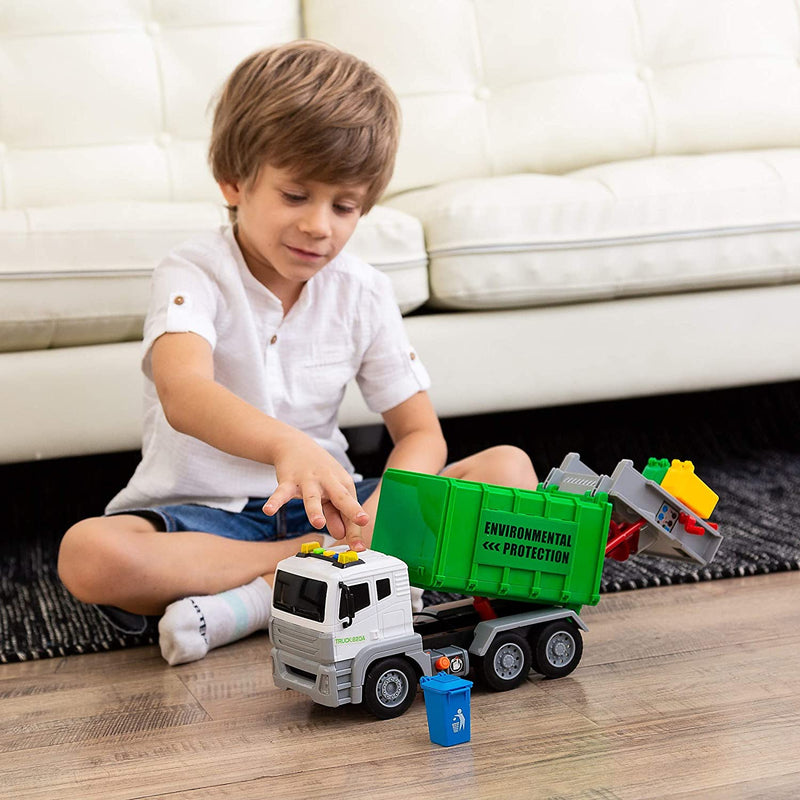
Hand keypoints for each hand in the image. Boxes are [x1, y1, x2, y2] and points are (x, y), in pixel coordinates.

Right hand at [262, 433, 368, 550]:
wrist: (295, 446)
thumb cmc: (318, 471)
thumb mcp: (331, 491)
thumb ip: (336, 514)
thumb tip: (342, 535)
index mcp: (342, 485)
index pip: (351, 509)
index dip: (355, 529)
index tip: (359, 547)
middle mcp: (327, 482)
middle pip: (341, 497)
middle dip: (351, 510)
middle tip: (361, 521)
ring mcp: (308, 481)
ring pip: (312, 497)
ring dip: (315, 510)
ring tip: (318, 523)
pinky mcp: (288, 481)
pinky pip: (281, 493)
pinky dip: (275, 501)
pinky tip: (269, 510)